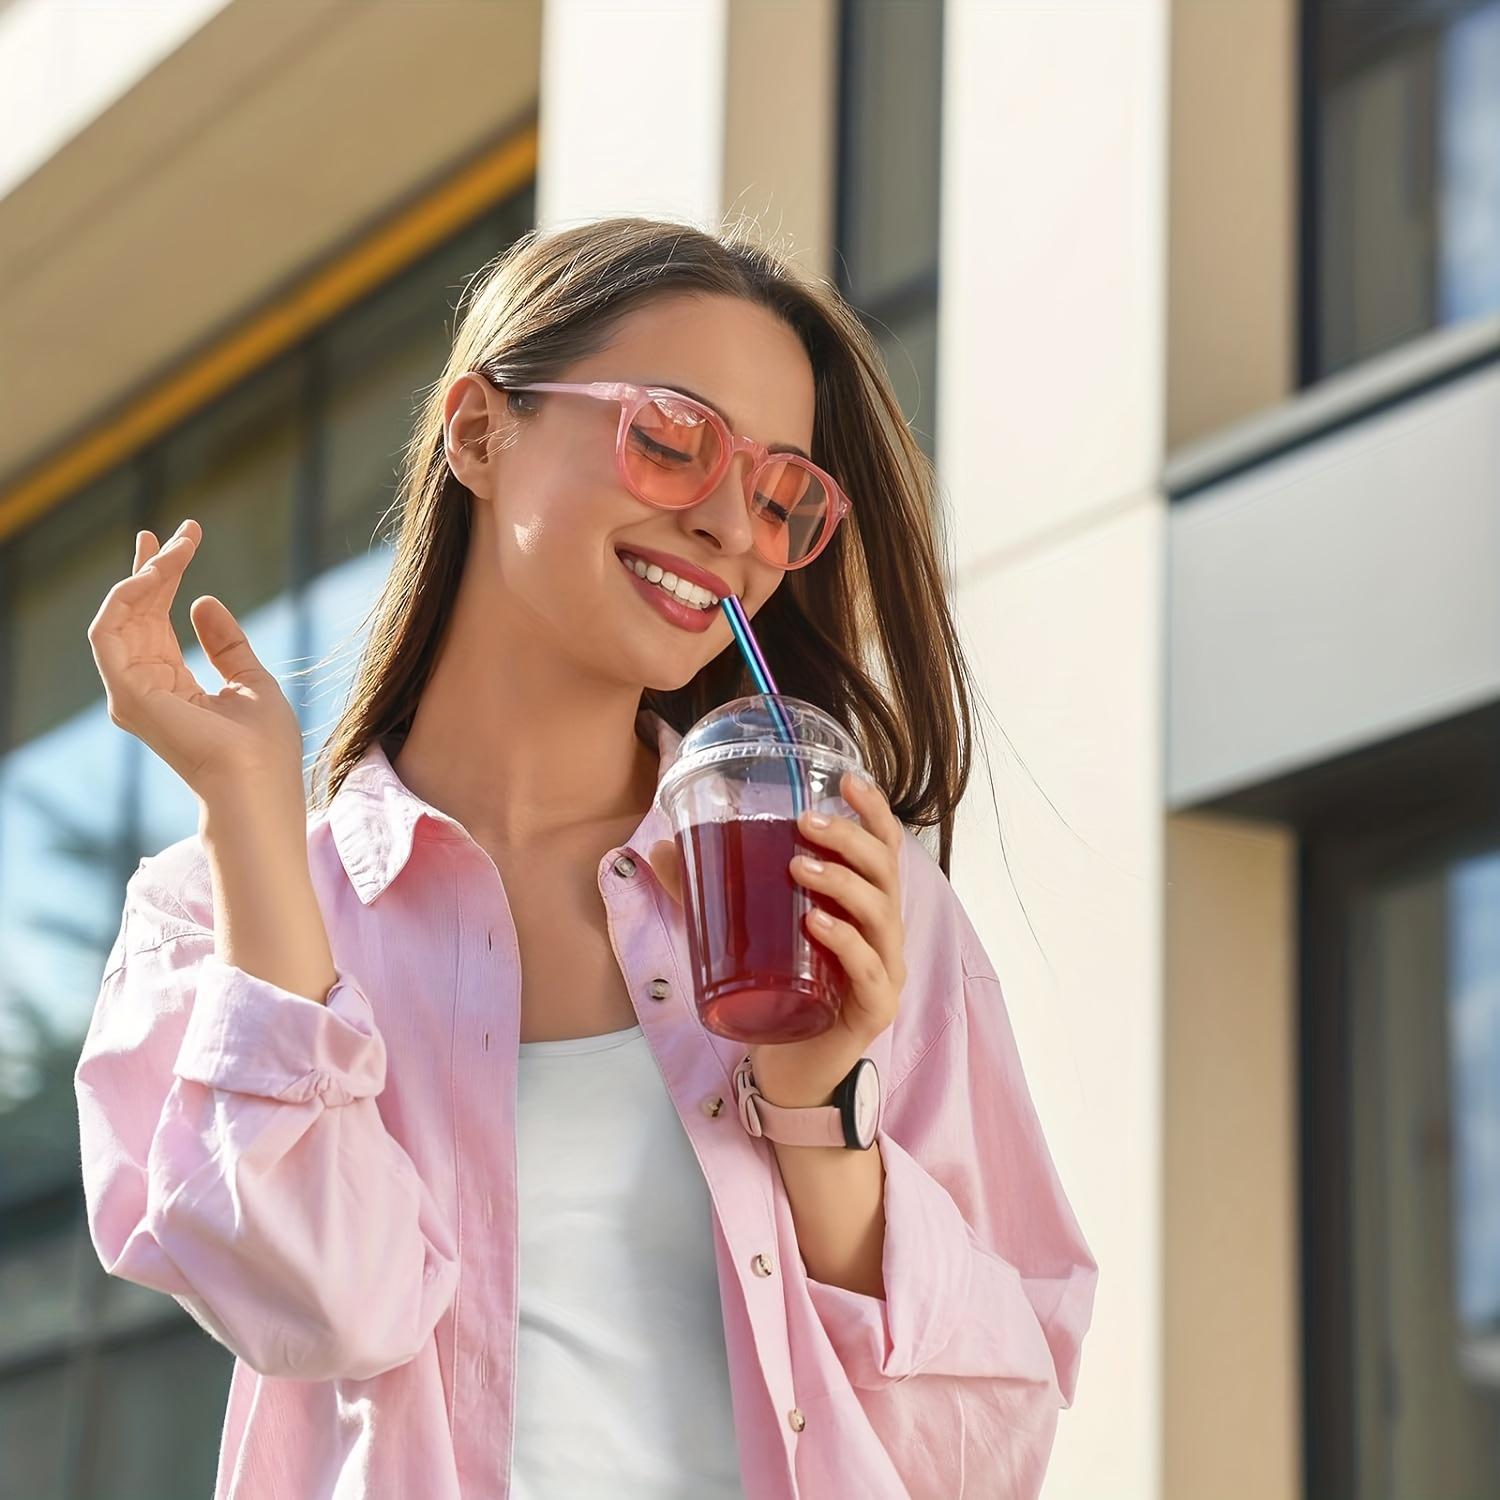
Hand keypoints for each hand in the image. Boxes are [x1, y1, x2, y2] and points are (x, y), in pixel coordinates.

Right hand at [86, 519, 304, 802]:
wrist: (259, 782)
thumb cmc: (263, 746)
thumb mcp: (251, 680)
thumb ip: (226, 644)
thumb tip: (204, 601)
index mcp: (171, 685)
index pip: (156, 621)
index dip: (167, 577)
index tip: (187, 539)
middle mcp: (144, 686)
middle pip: (136, 613)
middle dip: (153, 567)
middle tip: (179, 532)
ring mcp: (131, 690)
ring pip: (121, 615)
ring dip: (147, 575)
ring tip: (177, 548)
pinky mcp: (126, 692)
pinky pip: (109, 632)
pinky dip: (127, 598)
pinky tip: (157, 574)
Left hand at [647, 770, 906, 1109]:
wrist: (790, 1069)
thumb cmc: (778, 991)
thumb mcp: (742, 931)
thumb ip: (705, 891)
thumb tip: (660, 846)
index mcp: (862, 904)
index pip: (881, 847)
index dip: (872, 809)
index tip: (847, 776)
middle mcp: (883, 931)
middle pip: (884, 871)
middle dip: (849, 839)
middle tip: (806, 823)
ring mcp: (884, 970)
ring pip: (879, 914)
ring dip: (842, 883)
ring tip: (799, 868)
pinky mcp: (873, 1008)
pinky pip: (868, 969)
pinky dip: (845, 943)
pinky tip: (817, 925)